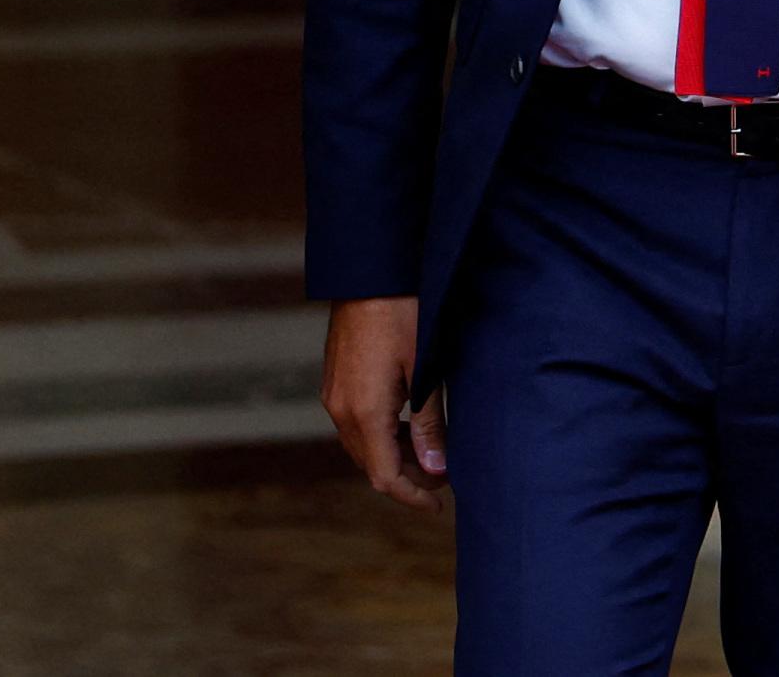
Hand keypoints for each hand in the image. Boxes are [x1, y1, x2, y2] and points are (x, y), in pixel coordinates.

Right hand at [321, 295, 446, 510]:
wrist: (370, 274)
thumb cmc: (405, 314)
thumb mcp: (426, 370)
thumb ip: (430, 423)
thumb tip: (437, 469)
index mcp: (363, 412)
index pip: (384, 476)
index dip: (411, 496)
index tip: (439, 505)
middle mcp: (340, 409)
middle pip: (371, 465)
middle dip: (407, 479)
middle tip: (444, 480)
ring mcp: (334, 395)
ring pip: (363, 446)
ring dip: (395, 457)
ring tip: (432, 454)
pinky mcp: (337, 381)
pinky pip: (357, 424)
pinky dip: (383, 436)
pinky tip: (409, 427)